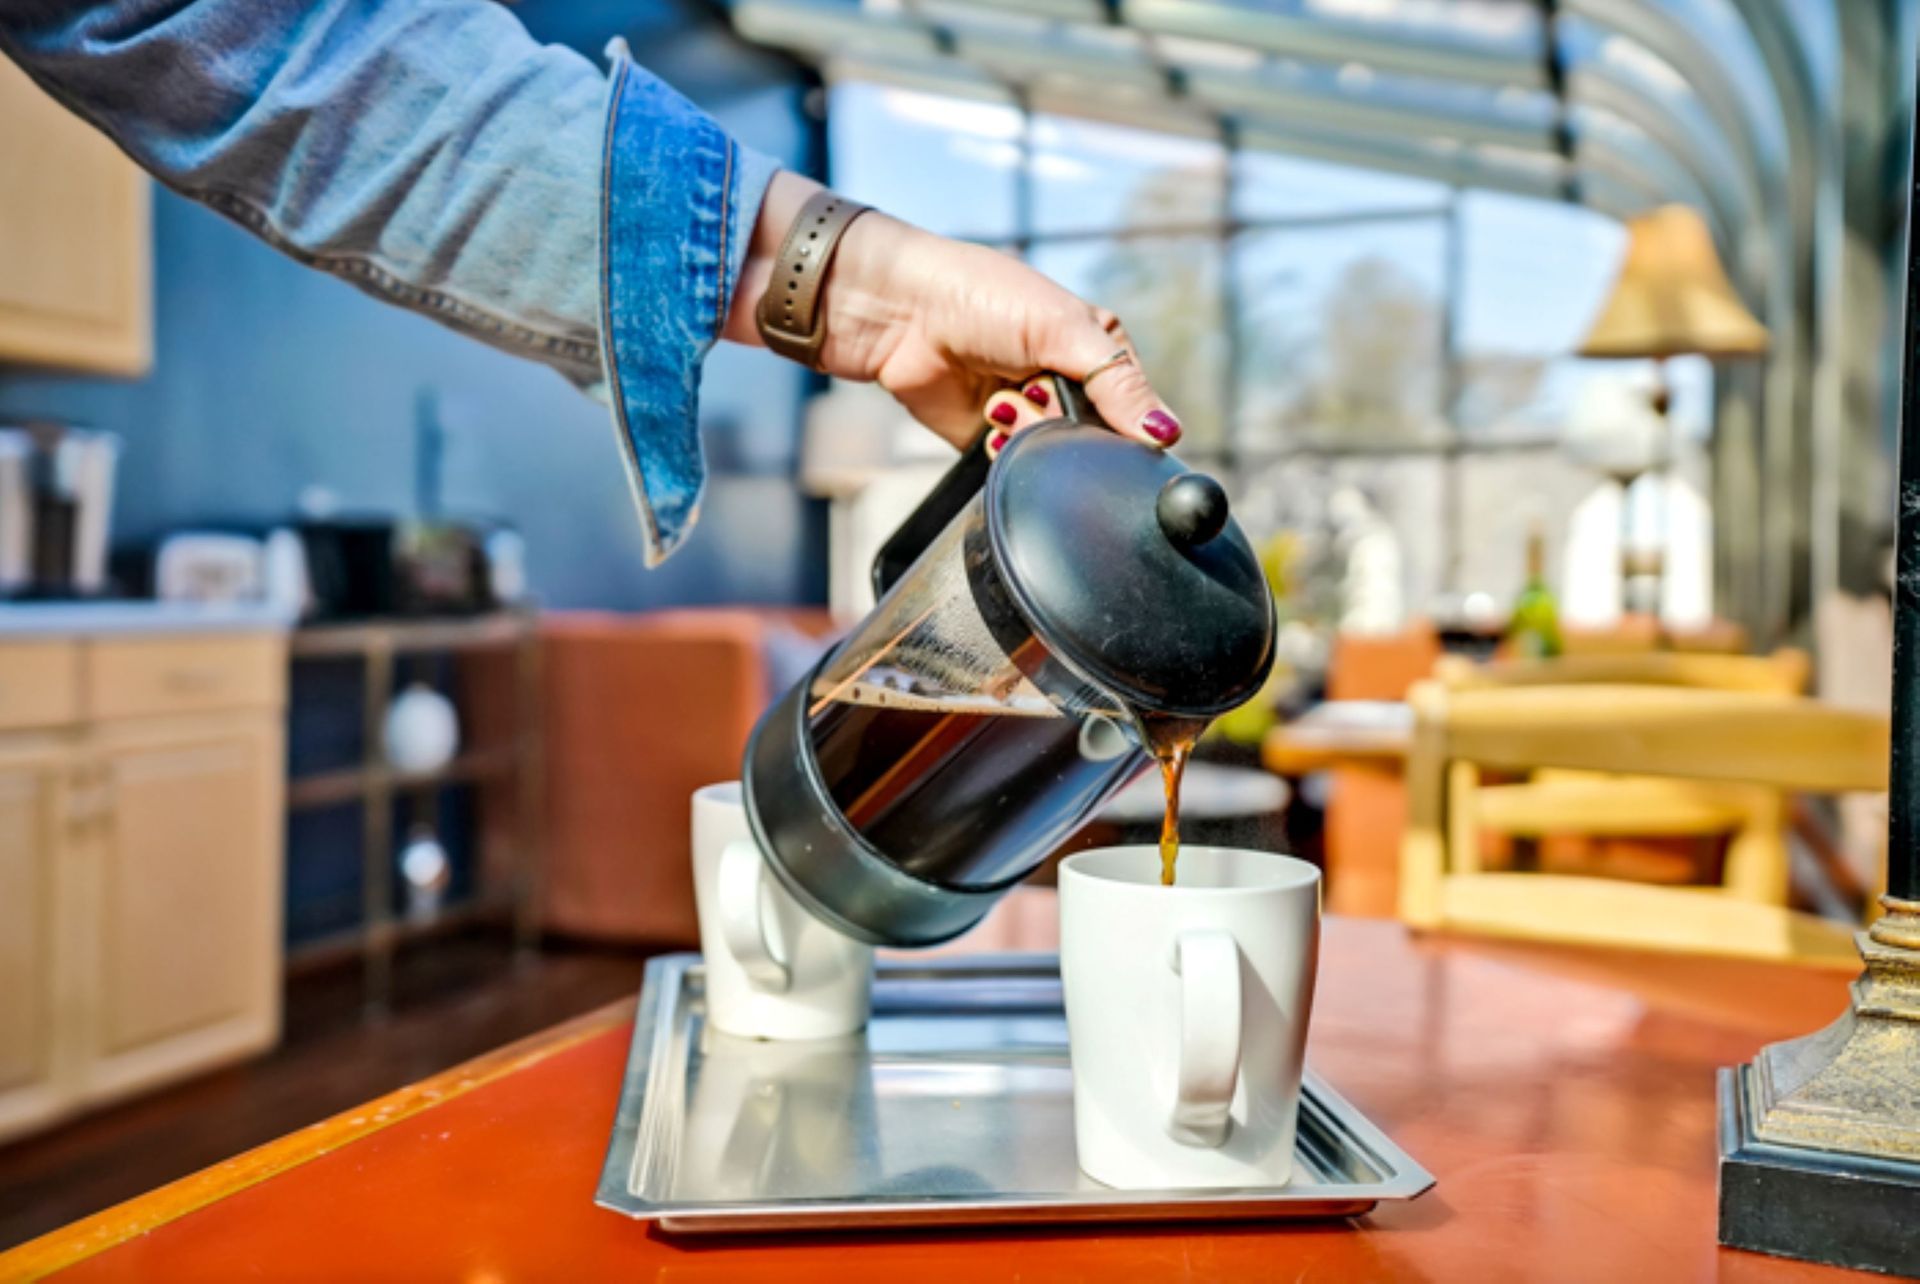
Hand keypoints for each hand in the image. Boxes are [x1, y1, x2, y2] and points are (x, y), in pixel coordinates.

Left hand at [726, 173, 1181, 450]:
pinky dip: (1008, 455)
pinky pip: (1018, 469)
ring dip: (1032, 437)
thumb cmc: (980, 296)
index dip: (1127, 423)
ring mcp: (1030, 412)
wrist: (897, 312)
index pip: (1136, 405)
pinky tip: (990, 423)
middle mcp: (1068, 383)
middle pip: (1096, 439)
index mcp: (1097, 347)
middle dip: (1067, 426)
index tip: (1104, 421)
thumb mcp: (1063, 328)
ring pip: (1056, 457)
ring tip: (1004, 401)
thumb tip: (1168, 433)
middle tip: (1036, 394)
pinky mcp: (992, 440)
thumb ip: (1119, 384)